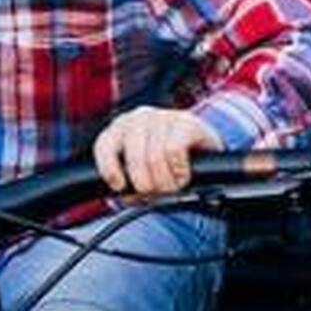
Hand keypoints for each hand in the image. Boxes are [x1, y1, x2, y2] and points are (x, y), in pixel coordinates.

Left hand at [93, 107, 222, 196]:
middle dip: (147, 183)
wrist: (206, 155)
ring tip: (173, 184)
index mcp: (121, 128)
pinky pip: (174, 150)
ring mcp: (163, 116)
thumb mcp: (142, 173)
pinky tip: (183, 173)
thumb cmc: (168, 166)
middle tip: (158, 191)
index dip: (110, 169)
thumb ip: (128, 183)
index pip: (104, 145)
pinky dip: (179, 170)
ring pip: (155, 156)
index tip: (119, 186)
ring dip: (166, 180)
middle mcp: (139, 117)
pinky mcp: (186, 120)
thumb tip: (125, 194)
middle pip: (134, 157)